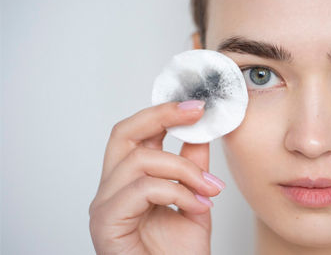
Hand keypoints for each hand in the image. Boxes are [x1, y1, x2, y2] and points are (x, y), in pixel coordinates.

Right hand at [89, 100, 224, 254]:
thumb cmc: (177, 254)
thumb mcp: (194, 199)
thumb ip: (193, 166)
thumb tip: (202, 132)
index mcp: (131, 180)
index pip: (138, 133)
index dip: (164, 113)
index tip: (197, 105)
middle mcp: (112, 188)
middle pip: (124, 132)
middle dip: (162, 115)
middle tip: (196, 112)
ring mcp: (105, 205)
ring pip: (141, 160)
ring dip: (184, 169)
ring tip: (210, 189)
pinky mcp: (106, 222)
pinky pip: (142, 189)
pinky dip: (177, 192)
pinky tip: (199, 206)